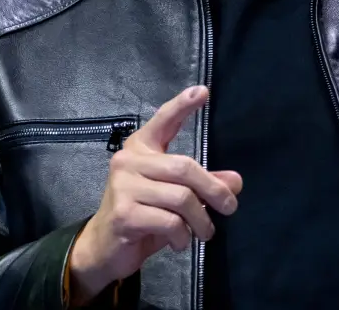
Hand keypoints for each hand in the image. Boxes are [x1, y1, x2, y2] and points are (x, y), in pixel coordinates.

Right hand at [68, 86, 241, 304]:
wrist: (104, 247)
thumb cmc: (142, 215)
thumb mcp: (174, 198)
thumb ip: (203, 186)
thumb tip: (235, 182)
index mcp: (140, 149)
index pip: (162, 121)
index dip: (182, 106)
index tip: (202, 91)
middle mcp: (128, 161)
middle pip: (184, 167)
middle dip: (213, 190)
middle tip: (230, 208)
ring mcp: (123, 187)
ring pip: (181, 198)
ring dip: (200, 220)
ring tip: (204, 232)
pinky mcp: (124, 214)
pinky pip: (170, 222)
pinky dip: (182, 236)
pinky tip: (179, 242)